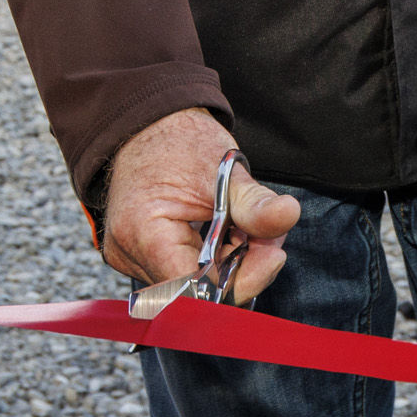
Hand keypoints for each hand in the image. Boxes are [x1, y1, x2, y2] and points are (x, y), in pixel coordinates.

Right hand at [100, 110, 296, 305]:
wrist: (146, 125)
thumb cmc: (178, 141)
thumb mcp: (222, 168)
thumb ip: (255, 202)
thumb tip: (288, 215)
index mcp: (142, 231)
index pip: (196, 286)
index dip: (240, 280)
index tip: (273, 255)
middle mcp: (129, 254)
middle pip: (196, 291)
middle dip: (242, 269)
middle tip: (269, 238)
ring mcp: (131, 258)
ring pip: (193, 285)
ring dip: (230, 264)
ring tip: (248, 228)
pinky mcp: (140, 257)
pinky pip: (183, 273)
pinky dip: (213, 260)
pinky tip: (228, 234)